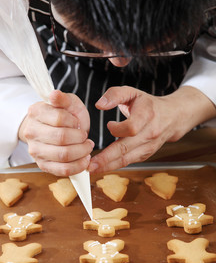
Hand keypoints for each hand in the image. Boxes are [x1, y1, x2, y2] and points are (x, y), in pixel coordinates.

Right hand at [19, 90, 93, 175]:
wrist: (54, 129)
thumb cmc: (64, 115)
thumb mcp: (67, 102)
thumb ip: (63, 99)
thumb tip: (54, 94)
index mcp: (36, 112)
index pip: (59, 118)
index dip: (73, 122)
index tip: (77, 122)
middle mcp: (31, 132)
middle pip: (61, 138)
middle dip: (80, 138)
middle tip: (85, 137)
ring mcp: (35, 150)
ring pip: (63, 155)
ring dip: (81, 152)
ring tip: (87, 147)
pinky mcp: (43, 165)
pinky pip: (63, 170)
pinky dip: (78, 166)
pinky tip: (85, 159)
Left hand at [88, 85, 215, 172]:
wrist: (173, 117)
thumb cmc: (148, 104)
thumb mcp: (133, 92)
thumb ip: (115, 94)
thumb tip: (99, 104)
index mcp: (147, 115)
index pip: (131, 127)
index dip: (117, 128)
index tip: (109, 124)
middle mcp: (149, 133)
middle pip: (126, 148)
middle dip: (107, 158)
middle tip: (90, 164)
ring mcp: (149, 146)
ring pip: (127, 159)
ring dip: (108, 166)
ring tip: (93, 169)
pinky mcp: (146, 155)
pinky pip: (129, 162)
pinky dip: (115, 165)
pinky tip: (102, 167)